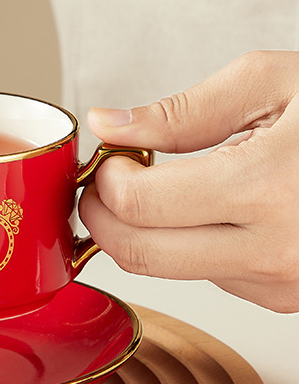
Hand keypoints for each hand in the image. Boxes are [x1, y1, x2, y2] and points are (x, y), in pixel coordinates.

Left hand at [79, 50, 298, 312]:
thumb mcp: (275, 85)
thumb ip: (182, 112)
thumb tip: (110, 125)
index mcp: (268, 187)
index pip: (138, 206)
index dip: (104, 181)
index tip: (108, 158)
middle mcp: (275, 250)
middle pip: (140, 256)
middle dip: (103, 218)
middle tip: (107, 182)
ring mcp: (282, 283)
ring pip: (170, 270)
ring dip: (148, 231)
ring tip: (168, 186)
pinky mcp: (287, 298)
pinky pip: (209, 276)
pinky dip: (189, 245)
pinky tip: (215, 210)